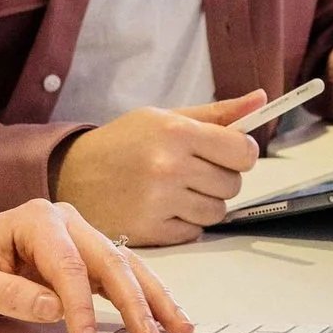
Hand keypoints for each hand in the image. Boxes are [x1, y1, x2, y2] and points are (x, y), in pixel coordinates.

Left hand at [0, 198, 194, 332]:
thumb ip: (8, 295)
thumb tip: (54, 309)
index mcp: (35, 219)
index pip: (68, 265)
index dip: (81, 307)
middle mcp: (65, 221)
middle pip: (109, 260)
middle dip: (134, 302)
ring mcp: (79, 236)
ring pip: (125, 266)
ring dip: (153, 299)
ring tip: (178, 330)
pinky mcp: (86, 257)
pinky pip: (120, 277)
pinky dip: (145, 298)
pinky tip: (166, 320)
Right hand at [52, 90, 267, 246]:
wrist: (71, 174)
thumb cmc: (123, 143)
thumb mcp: (164, 117)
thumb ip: (216, 114)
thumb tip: (261, 100)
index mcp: (176, 132)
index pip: (243, 151)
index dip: (241, 153)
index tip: (229, 153)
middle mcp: (169, 166)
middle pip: (233, 184)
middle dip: (220, 178)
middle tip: (194, 171)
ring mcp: (159, 201)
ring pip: (217, 212)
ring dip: (205, 203)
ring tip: (178, 190)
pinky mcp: (150, 230)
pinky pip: (194, 232)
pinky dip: (185, 223)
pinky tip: (163, 207)